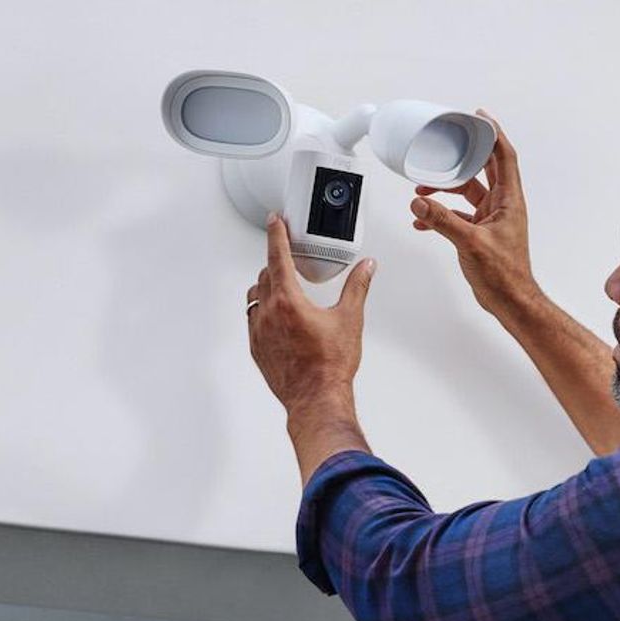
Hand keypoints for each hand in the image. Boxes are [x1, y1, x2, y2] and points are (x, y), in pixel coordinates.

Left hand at [246, 214, 376, 411]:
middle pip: (265, 275)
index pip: (277, 256)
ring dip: (266, 286)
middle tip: (289, 259)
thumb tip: (366, 268)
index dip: (276, 234)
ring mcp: (259, 332)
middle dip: (276, 262)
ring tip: (283, 287)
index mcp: (289, 301)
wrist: (316, 399)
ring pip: (255, 297)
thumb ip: (357, 287)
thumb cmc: (330, 365)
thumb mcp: (350, 319)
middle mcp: (268, 314)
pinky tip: (278, 317)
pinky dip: (263, 310)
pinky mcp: (257, 349)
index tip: (275, 222)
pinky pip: (253, 320)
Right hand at [410, 109, 541, 316]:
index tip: (480, 118)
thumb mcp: (471, 243)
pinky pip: (458, 215)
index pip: (503, 157)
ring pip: (467, 192)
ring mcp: (491, 219)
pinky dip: (441, 214)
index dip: (493, 134)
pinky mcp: (480, 233)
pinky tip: (423, 220)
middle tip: (445, 147)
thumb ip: (442, 221)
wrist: (510, 300)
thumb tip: (421, 202)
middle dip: (461, 158)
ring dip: (446, 188)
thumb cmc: (505, 275)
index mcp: (508, 201)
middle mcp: (502, 206)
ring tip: (423, 188)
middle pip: (483, 170)